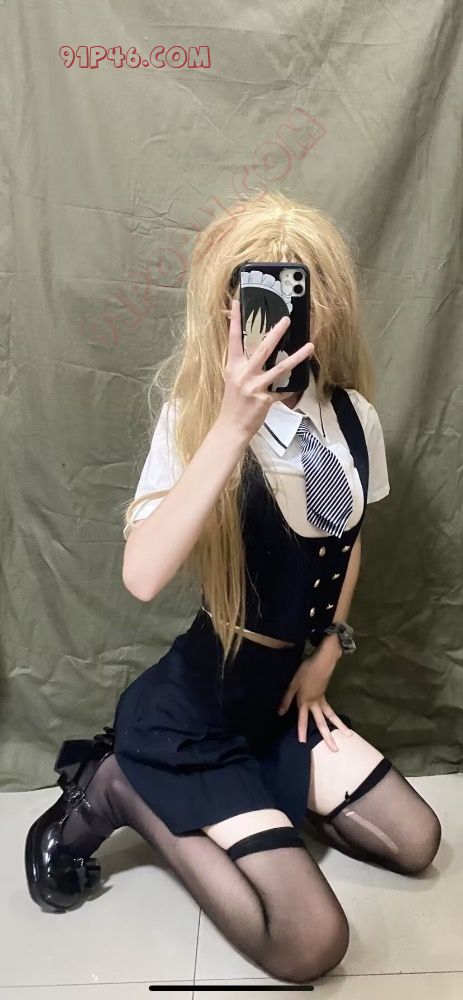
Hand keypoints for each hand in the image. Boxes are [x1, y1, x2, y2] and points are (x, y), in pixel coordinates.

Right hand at [217, 299, 313, 443]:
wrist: (231, 427)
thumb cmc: (233, 403)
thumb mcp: (233, 380)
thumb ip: (244, 365)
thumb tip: (257, 351)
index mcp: (233, 366)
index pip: (234, 339)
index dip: (235, 321)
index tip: (237, 301)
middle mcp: (244, 374)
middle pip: (262, 349)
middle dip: (276, 333)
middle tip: (287, 319)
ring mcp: (255, 387)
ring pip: (280, 368)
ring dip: (297, 357)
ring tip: (310, 346)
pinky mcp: (265, 399)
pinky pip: (282, 390)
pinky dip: (290, 387)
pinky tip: (299, 382)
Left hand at [277, 645, 353, 751]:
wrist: (323, 661)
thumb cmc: (306, 670)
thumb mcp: (293, 683)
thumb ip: (287, 699)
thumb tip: (281, 713)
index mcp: (305, 701)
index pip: (303, 719)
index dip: (301, 730)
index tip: (302, 743)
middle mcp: (315, 704)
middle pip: (321, 722)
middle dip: (327, 736)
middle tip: (335, 749)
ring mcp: (322, 700)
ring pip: (331, 717)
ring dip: (339, 726)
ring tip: (349, 735)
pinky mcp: (325, 696)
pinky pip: (330, 710)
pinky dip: (335, 717)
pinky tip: (337, 723)